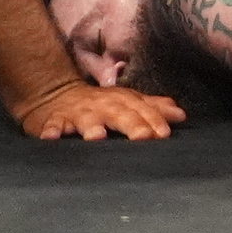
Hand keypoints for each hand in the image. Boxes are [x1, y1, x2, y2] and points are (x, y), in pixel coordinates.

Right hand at [14, 78, 183, 142]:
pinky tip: (51, 138)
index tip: (165, 134)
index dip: (154, 121)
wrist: (56, 94)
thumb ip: (153, 107)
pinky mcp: (54, 121)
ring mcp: (77, 113)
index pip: (142, 110)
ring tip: (97, 137)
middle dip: (132, 124)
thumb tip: (180, 115)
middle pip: (119, 114)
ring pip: (86, 119)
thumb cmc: (99, 104)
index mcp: (122, 101)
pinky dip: (51, 131)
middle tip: (144, 137)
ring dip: (92, 127)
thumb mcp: (126, 102)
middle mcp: (102, 105)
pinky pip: (52, 126)